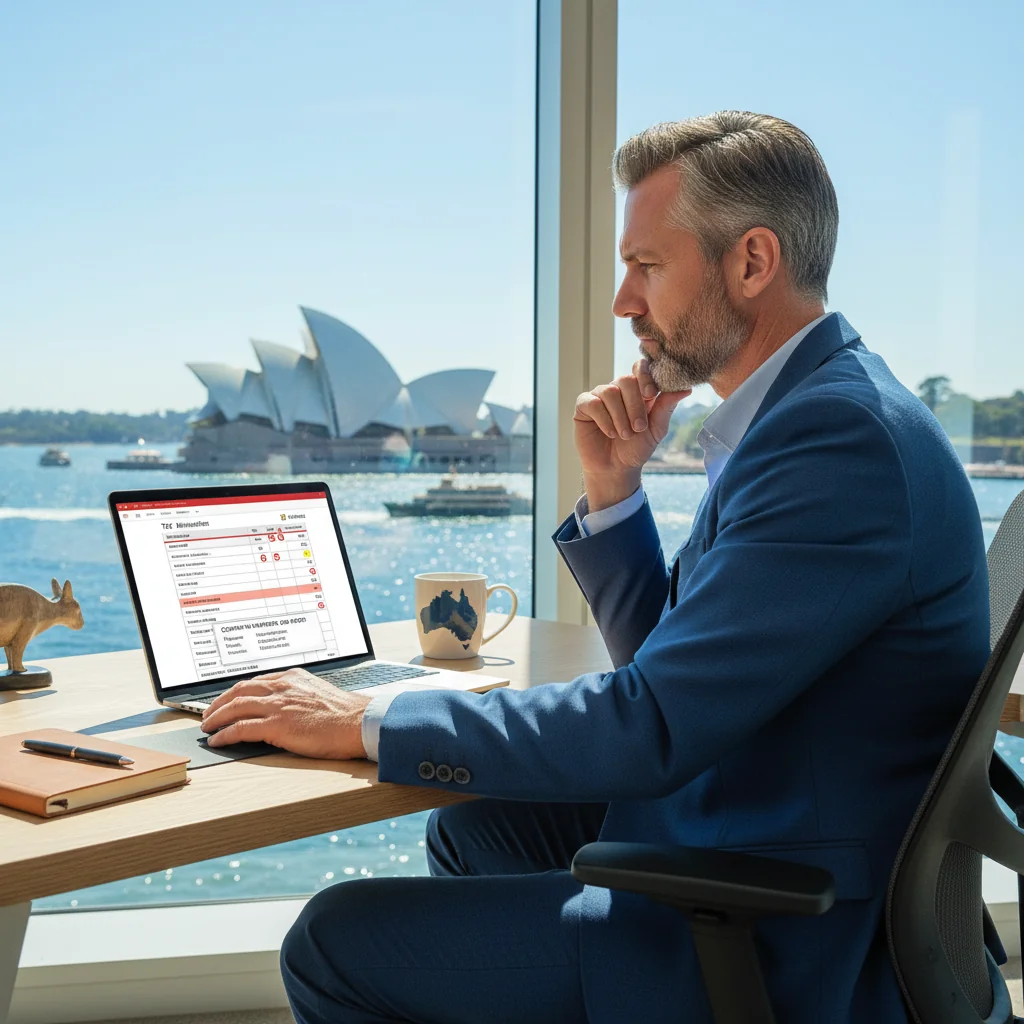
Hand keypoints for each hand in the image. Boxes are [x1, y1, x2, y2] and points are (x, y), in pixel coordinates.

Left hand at [199, 668, 370, 759]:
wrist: (358, 722)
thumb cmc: (345, 714)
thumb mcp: (319, 693)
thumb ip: (299, 695)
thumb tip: (287, 708)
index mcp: (293, 677)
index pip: (256, 681)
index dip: (236, 691)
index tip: (227, 699)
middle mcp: (282, 687)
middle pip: (239, 690)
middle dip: (219, 702)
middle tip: (208, 713)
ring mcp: (278, 705)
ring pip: (235, 707)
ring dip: (216, 718)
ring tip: (207, 727)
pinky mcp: (276, 726)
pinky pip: (241, 728)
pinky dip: (225, 734)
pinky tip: (217, 740)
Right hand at [574, 359, 690, 510]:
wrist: (616, 468)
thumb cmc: (637, 448)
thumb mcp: (656, 429)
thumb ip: (667, 406)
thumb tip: (686, 389)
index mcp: (638, 390)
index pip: (641, 367)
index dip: (645, 375)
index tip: (650, 394)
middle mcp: (618, 388)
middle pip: (626, 380)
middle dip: (635, 405)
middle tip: (639, 427)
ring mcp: (599, 395)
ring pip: (610, 392)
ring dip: (620, 416)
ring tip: (624, 435)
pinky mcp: (583, 405)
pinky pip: (593, 403)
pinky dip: (604, 419)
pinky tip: (609, 432)